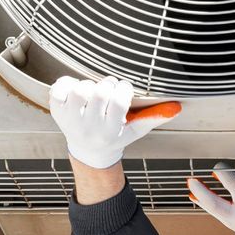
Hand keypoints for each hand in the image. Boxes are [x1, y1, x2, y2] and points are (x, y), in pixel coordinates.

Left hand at [49, 76, 178, 168]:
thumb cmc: (114, 136)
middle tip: (110, 88)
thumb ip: (154, 118)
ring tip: (94, 91)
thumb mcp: (135, 130)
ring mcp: (71, 121)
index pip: (118, 102)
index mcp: (110, 131)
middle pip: (100, 94)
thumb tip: (177, 108)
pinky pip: (58, 90)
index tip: (124, 89)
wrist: (88, 151)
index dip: (123, 89)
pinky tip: (75, 90)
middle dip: (108, 85)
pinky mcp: (57, 112)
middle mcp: (89, 128)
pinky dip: (66, 84)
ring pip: (80, 90)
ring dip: (89, 85)